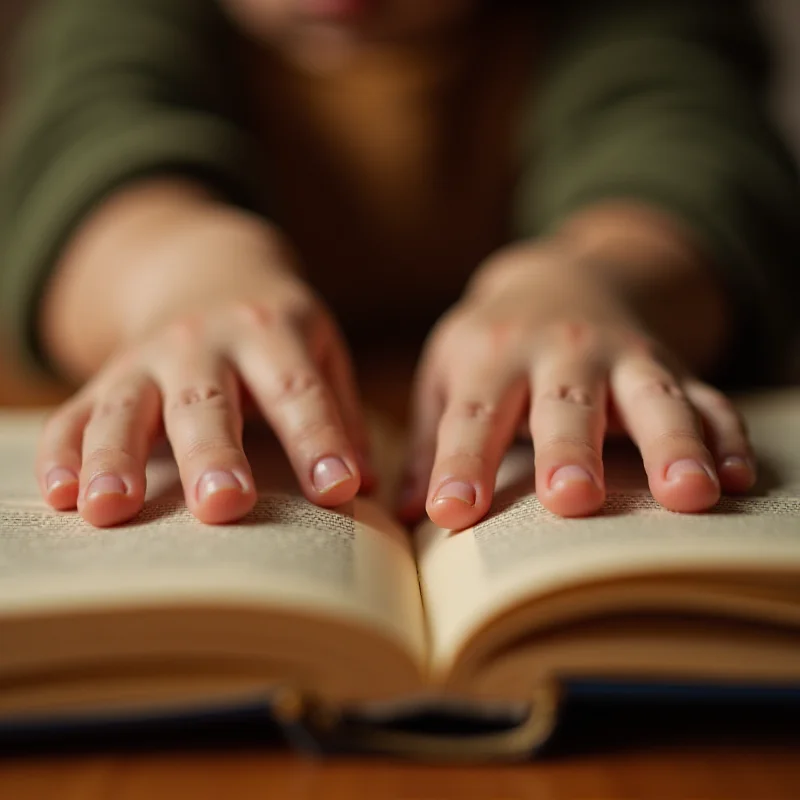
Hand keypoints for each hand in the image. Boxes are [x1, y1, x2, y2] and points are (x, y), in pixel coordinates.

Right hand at [37, 272, 371, 526]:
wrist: (207, 273)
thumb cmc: (278, 333)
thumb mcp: (320, 351)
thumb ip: (341, 412)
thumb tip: (364, 485)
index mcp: (273, 331)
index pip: (298, 391)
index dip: (319, 439)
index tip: (338, 490)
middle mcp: (206, 340)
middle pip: (208, 401)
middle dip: (213, 454)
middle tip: (223, 506)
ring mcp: (149, 357)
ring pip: (129, 405)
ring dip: (115, 456)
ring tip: (110, 509)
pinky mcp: (108, 376)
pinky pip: (76, 412)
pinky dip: (62, 452)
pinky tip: (60, 494)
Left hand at [398, 249, 754, 529]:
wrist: (559, 280)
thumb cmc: (490, 343)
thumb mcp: (447, 372)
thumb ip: (430, 438)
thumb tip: (405, 511)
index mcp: (492, 357)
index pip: (473, 414)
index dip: (460, 462)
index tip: (451, 512)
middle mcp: (560, 353)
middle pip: (567, 404)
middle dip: (571, 450)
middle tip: (572, 499)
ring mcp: (623, 358)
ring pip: (652, 398)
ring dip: (673, 443)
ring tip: (689, 496)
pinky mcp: (670, 368)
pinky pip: (708, 399)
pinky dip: (728, 435)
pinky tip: (739, 477)